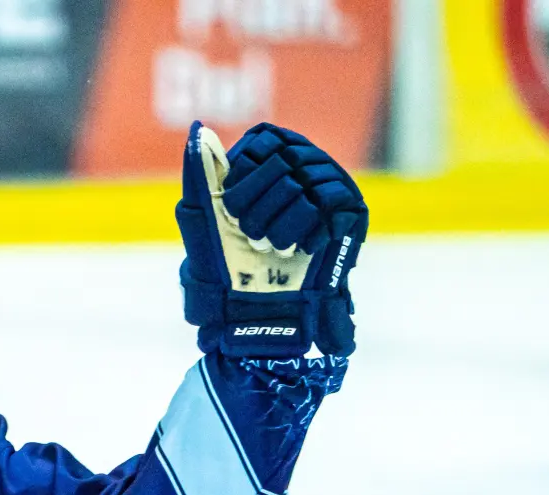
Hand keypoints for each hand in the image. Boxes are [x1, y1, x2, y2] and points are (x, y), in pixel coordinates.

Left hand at [174, 121, 367, 356]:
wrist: (257, 310)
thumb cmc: (225, 264)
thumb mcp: (204, 216)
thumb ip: (201, 173)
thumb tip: (198, 130)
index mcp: (267, 160)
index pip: (261, 144)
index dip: (242, 183)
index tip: (233, 213)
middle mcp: (301, 165)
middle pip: (282, 162)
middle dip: (257, 209)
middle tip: (253, 238)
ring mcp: (328, 185)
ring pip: (302, 185)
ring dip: (279, 226)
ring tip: (275, 249)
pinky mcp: (350, 211)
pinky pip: (328, 203)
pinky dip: (306, 233)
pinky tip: (300, 250)